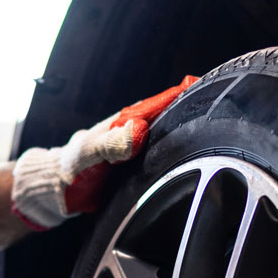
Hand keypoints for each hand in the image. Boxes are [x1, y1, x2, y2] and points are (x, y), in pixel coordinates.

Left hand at [11, 75, 198, 230]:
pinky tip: (188, 159)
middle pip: (168, 117)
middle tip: (220, 104)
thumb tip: (138, 130)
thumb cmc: (69, 170)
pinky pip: (159, 157)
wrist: (57, 193)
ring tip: (213, 129)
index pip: (158, 104)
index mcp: (122, 123)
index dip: (181, 94)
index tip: (204, 85)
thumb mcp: (88, 154)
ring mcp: (135, 149)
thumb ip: (110, 144)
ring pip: (166, 137)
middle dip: (191, 109)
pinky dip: (173, 155)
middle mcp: (132, 133)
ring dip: (186, 133)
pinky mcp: (136, 167)